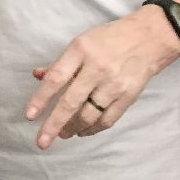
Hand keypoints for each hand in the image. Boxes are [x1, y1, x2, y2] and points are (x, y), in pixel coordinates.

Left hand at [24, 6, 179, 150]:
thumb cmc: (110, 38)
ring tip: (63, 133)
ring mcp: (114, 84)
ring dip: (73, 128)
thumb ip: (60, 62)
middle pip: (71, 102)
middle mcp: (97, 68)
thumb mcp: (81, 42)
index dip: (41, 99)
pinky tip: (83, 130)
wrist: (149, 38)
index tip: (30, 116)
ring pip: (89, 115)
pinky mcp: (129, 96)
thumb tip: (37, 76)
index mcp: (81, 50)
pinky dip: (93, 128)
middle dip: (54, 124)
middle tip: (42, 141)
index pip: (56, 78)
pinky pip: (107, 119)